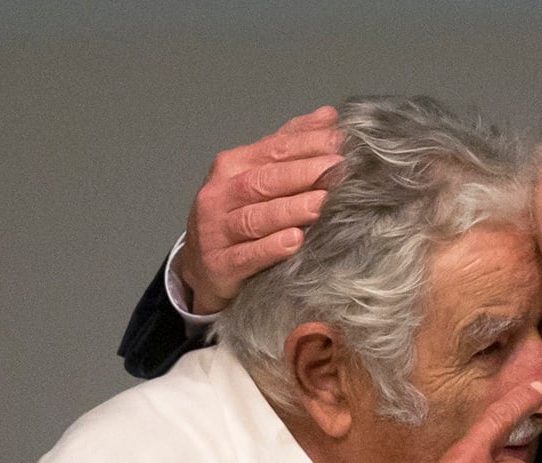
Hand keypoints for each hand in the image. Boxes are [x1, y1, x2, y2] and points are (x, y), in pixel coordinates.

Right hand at [178, 106, 343, 313]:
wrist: (200, 268)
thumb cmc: (236, 215)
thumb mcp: (256, 175)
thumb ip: (289, 146)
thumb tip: (328, 116)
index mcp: (232, 166)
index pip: (273, 150)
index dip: (307, 144)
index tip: (340, 142)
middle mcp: (219, 195)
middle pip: (263, 181)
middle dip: (302, 173)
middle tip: (337, 169)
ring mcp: (216, 231)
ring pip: (254, 218)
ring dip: (289, 210)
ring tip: (321, 203)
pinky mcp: (220, 265)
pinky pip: (247, 255)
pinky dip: (270, 248)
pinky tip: (294, 241)